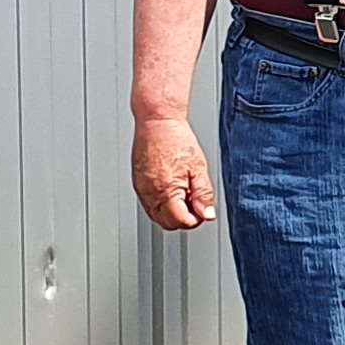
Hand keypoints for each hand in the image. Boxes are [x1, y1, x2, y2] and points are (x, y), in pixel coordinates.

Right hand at [133, 116, 218, 230]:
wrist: (157, 122)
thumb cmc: (176, 139)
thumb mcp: (199, 168)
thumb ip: (203, 195)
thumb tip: (207, 214)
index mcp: (165, 191)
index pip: (180, 221)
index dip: (195, 219)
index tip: (202, 210)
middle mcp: (149, 193)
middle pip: (166, 222)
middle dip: (182, 217)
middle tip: (194, 201)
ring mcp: (141, 188)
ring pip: (156, 214)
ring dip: (172, 210)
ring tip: (183, 189)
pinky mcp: (137, 182)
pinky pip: (149, 202)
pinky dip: (162, 201)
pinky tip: (172, 185)